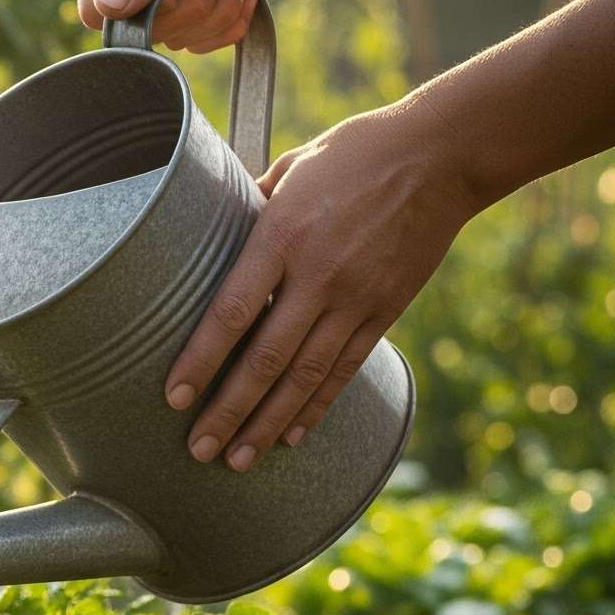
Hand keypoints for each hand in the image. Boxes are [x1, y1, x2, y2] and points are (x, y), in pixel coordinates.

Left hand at [164, 107, 477, 468]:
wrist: (441, 156)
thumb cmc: (352, 155)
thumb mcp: (289, 169)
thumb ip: (247, 209)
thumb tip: (205, 232)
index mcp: (282, 236)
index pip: (231, 312)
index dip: (200, 361)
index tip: (173, 398)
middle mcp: (318, 276)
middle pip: (264, 360)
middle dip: (227, 411)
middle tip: (197, 450)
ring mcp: (355, 298)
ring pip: (304, 376)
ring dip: (267, 423)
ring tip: (236, 460)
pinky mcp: (385, 311)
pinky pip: (344, 370)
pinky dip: (316, 407)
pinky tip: (291, 437)